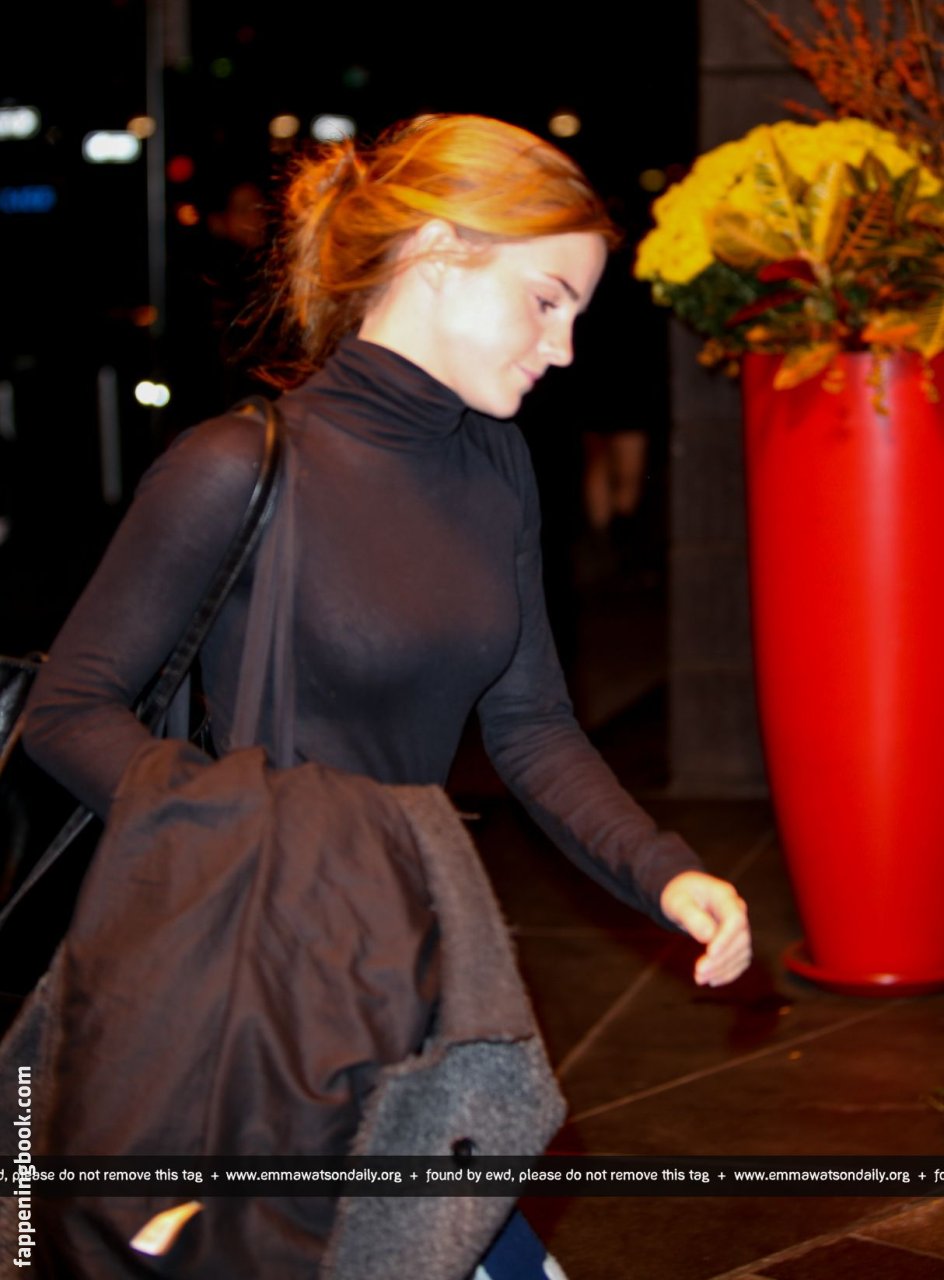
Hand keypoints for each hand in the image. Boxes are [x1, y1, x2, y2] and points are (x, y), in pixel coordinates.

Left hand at [659, 872, 750, 986]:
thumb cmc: (679, 896)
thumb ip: (691, 916)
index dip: (726, 938)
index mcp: (724, 896)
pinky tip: (712, 981)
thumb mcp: (677, 902)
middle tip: (698, 973)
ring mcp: (740, 926)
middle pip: (740, 939)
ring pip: (742, 952)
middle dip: (721, 959)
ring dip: (723, 969)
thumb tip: (708, 936)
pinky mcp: (737, 941)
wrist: (684, 896)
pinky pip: (740, 959)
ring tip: (700, 979)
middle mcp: (737, 911)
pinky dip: (728, 972)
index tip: (710, 953)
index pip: (735, 919)